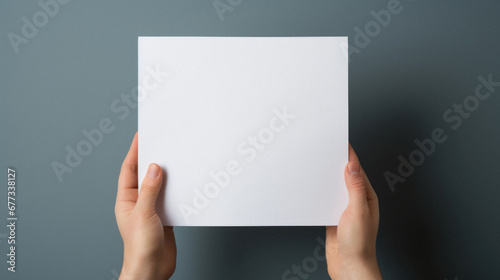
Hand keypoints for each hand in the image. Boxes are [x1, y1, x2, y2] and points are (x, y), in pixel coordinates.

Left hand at [115, 133, 175, 279]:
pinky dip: (177, 189)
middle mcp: (138, 202)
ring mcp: (151, 209)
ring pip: (159, 185)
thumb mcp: (144, 214)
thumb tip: (154, 168)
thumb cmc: (140, 247)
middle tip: (160, 142)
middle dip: (151, 158)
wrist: (152, 269)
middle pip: (144, 174)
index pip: (129, 169)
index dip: (134, 151)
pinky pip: (170, 197)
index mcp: (126, 200)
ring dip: (166, 174)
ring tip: (174, 159)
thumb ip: (150, 190)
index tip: (141, 135)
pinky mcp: (164, 216)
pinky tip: (184, 183)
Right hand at [326, 145, 381, 278]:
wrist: (349, 267)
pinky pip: (325, 199)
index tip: (338, 141)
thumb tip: (352, 165)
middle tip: (323, 149)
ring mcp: (344, 208)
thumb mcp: (358, 212)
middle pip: (344, 175)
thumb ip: (355, 188)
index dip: (348, 154)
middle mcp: (356, 200)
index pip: (357, 169)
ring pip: (333, 186)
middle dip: (334, 162)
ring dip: (325, 177)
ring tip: (315, 164)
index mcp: (367, 196)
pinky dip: (318, 192)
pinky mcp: (332, 216)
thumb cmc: (360, 244)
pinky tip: (311, 188)